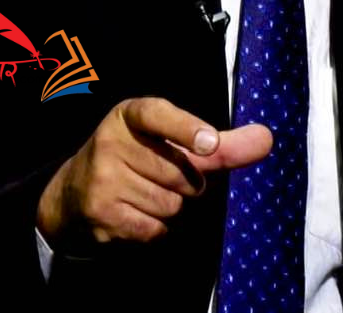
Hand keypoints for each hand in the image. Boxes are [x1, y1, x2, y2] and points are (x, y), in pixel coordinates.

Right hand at [36, 97, 271, 246]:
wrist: (74, 193)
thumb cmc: (137, 158)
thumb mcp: (170, 141)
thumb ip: (221, 144)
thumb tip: (267, 137)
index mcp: (130, 114)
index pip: (159, 114)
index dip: (186, 128)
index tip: (210, 142)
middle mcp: (112, 140)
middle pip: (182, 175)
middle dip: (184, 183)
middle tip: (159, 175)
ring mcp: (103, 178)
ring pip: (170, 205)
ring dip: (169, 207)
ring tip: (143, 193)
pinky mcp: (101, 212)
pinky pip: (154, 228)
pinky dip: (154, 227)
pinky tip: (134, 213)